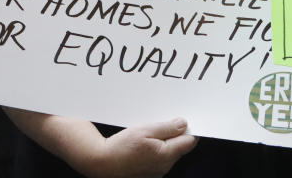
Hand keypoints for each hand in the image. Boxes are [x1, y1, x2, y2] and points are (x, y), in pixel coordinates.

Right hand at [83, 119, 197, 177]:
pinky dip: (156, 150)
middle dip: (175, 135)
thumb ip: (167, 128)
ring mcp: (157, 172)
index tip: (184, 120)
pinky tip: (143, 144)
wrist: (102, 162)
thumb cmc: (121, 147)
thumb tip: (183, 124)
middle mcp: (165, 167)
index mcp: (166, 155)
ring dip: (164, 142)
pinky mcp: (149, 174)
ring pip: (169, 153)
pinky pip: (159, 159)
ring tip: (149, 133)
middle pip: (180, 148)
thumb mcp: (145, 130)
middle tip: (162, 123)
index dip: (189, 129)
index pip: (189, 142)